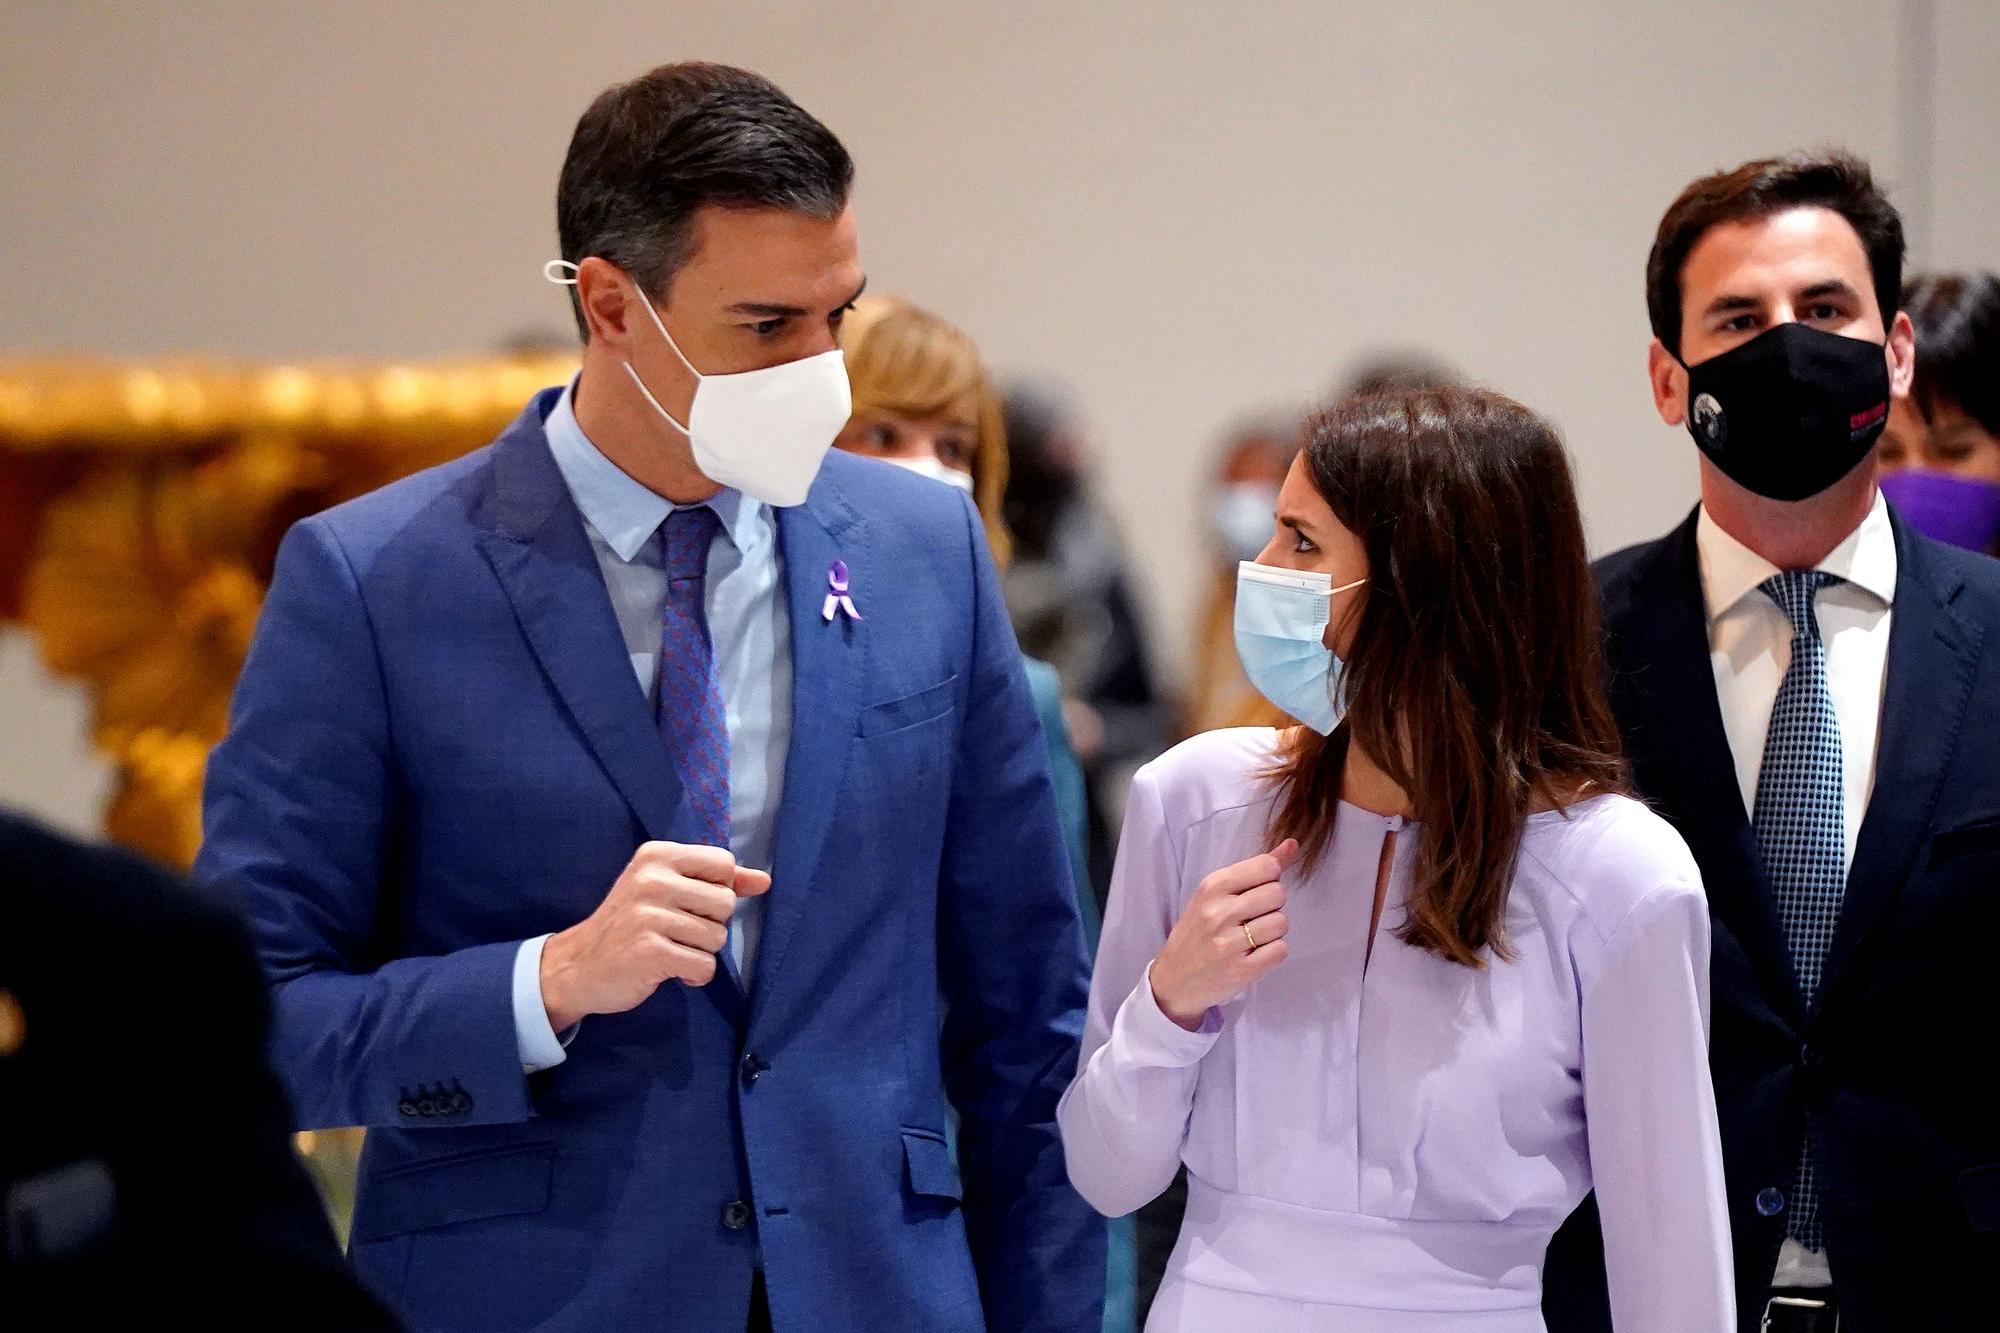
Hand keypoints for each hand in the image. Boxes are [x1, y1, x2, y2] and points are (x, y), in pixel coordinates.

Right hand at [539, 842, 771, 1031]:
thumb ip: (716, 881)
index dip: (718, 890)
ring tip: (670, 950)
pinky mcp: (650, 951)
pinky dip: (694, 975)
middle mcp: (652, 879)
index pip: (724, 864)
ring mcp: (649, 915)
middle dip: (710, 925)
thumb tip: (765, 880)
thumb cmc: (629, 924)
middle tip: (677, 932)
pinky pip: (704, 966)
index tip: (690, 904)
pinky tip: (670, 970)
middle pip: (725, 903)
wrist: (578, 965)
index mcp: (658, 855)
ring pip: (717, 937)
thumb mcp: (666, 889)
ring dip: (700, 953)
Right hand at [1148, 839, 1297, 1030]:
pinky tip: (1254, 955)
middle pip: (1278, 894)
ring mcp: (1229, 944)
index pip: (1266, 867)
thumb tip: (1292, 844)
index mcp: (1212, 887)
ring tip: (1252, 938)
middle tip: (1252, 918)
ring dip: (1273, 931)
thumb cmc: (1198, 932)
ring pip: (1282, 922)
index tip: (1255, 892)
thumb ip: (1255, 869)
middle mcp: (1219, 912)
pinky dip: (1273, 952)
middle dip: (1272, 906)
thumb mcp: (1216, 894)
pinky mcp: (1241, 971)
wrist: (1174, 979)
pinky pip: (1280, 950)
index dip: (1270, 879)